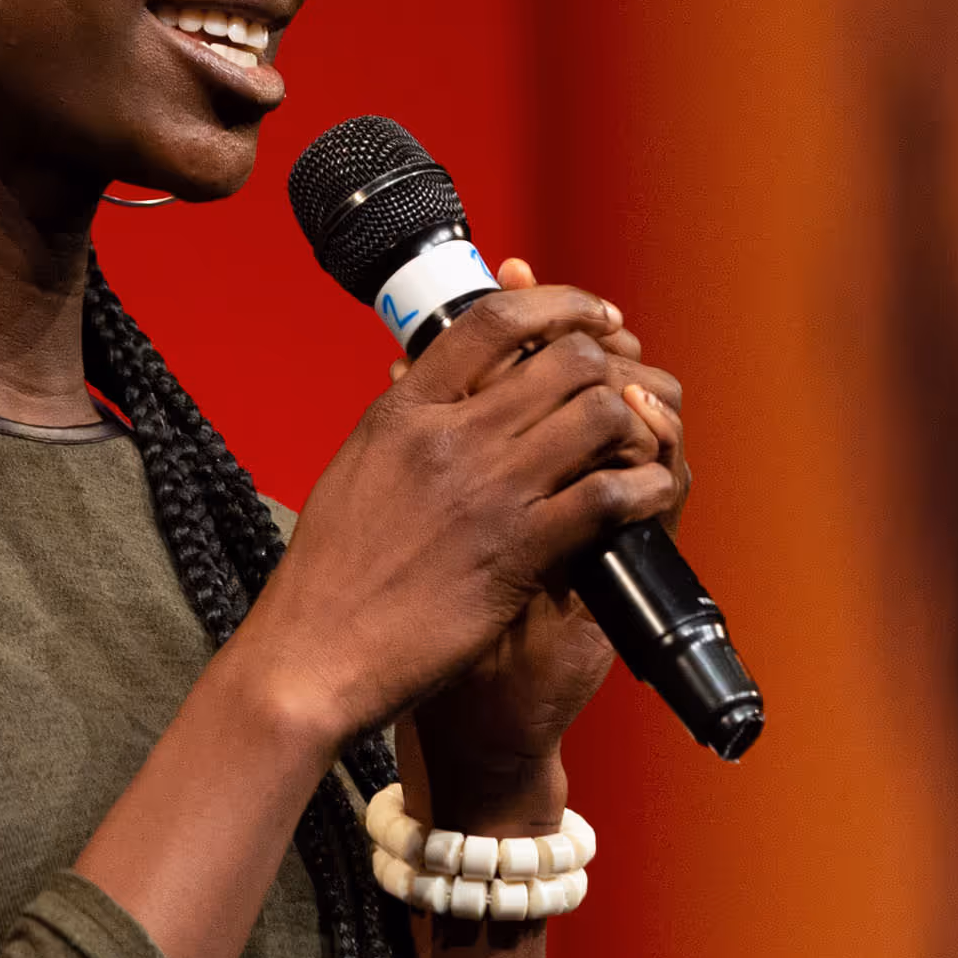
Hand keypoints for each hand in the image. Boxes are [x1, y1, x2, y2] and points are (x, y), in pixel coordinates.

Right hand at [241, 266, 684, 758]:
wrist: (314, 653)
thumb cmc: (331, 574)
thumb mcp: (357, 468)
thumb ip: (402, 419)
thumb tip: (420, 373)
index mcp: (404, 410)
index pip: (494, 319)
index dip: (560, 304)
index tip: (592, 316)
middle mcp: (450, 436)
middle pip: (565, 359)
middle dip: (610, 368)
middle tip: (625, 390)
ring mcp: (489, 490)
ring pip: (598, 415)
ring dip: (633, 426)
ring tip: (634, 448)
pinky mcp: (519, 549)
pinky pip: (606, 496)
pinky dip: (641, 489)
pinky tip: (644, 496)